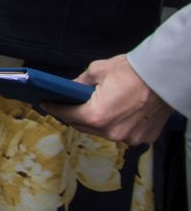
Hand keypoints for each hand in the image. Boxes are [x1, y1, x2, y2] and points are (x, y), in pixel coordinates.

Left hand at [46, 54, 174, 145]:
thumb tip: (70, 88)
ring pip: (103, 132)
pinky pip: (122, 134)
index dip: (54, 108)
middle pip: (84, 126)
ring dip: (96, 122)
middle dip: (74, 116)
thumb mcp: (97, 71)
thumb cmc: (130, 71)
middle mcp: (111, 132)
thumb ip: (79, 83)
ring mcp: (128, 138)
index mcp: (96, 117)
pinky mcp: (143, 139)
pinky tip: (114, 115)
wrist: (164, 77)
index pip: (67, 115)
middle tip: (66, 105)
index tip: (45, 103)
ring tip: (90, 110)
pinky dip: (116, 125)